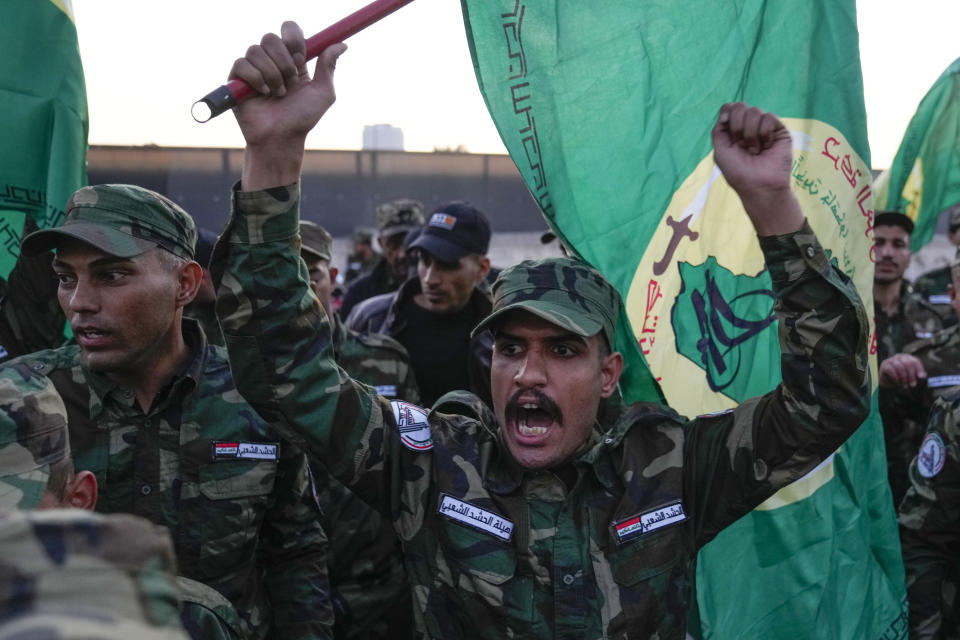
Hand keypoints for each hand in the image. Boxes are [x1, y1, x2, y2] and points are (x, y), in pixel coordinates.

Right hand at [230, 22, 345, 189]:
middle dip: (283, 61)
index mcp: (292, 59)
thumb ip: (328, 66)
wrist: (281, 138)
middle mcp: (271, 60)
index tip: (301, 58)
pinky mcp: (236, 79)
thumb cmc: (302, 118)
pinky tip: (263, 94)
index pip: (289, 30)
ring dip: (272, 74)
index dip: (294, 39)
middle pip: (271, 38)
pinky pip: (242, 63)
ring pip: (256, 50)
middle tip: (291, 82)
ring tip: (278, 94)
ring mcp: (253, 68)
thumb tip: (342, 44)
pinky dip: (256, 79)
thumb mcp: (323, 93)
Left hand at [712, 103, 802, 235]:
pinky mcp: (779, 130)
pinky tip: (766, 146)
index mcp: (733, 130)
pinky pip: (769, 117)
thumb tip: (727, 109)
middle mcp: (748, 126)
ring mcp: (764, 127)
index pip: (729, 108)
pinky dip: (764, 133)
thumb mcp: (720, 151)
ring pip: (755, 111)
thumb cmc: (738, 172)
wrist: (759, 186)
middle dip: (737, 126)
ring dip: (750, 134)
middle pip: (740, 106)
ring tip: (754, 150)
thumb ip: (719, 129)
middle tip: (741, 145)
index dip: (727, 117)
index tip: (729, 136)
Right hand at [878, 353, 926, 387]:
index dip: (919, 369)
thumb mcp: (911, 377)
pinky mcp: (884, 365)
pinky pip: (891, 370)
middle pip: (908, 364)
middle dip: (911, 376)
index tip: (921, 377)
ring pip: (900, 367)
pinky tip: (898, 383)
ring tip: (905, 386)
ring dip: (903, 378)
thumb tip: (922, 376)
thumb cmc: (902, 378)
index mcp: (908, 358)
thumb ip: (918, 376)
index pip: (915, 361)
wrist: (888, 382)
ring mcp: (891, 360)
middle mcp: (899, 357)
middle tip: (912, 385)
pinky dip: (895, 378)